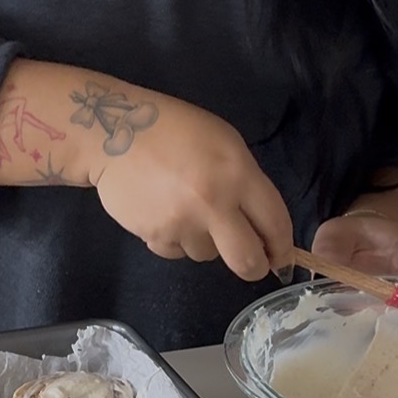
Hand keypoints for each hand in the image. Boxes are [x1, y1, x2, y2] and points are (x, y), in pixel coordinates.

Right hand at [93, 95, 292, 281]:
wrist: (115, 132)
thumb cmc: (177, 130)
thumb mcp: (225, 143)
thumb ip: (246, 183)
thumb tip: (259, 227)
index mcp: (237, 174)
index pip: (275, 224)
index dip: (283, 247)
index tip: (281, 257)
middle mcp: (213, 203)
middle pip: (247, 261)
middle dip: (255, 267)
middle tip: (252, 262)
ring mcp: (182, 223)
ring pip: (208, 255)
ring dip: (206, 241)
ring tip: (188, 210)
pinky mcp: (154, 236)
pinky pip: (177, 252)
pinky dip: (176, 240)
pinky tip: (166, 213)